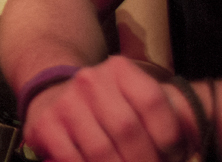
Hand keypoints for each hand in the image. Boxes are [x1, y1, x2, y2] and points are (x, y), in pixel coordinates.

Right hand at [22, 56, 197, 161]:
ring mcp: (65, 102)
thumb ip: (164, 120)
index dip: (169, 137)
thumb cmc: (112, 108)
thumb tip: (176, 156)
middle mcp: (89, 80)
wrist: (59, 97)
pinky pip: (73, 159)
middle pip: (127, 129)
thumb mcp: (139, 102)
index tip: (171, 154)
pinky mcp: (45, 125)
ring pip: (102, 150)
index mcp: (119, 69)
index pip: (152, 101)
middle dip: (145, 161)